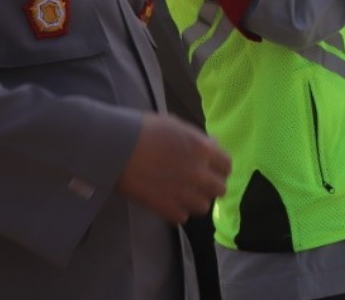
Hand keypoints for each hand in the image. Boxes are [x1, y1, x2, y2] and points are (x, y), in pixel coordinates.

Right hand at [117, 113, 231, 222]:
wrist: (117, 148)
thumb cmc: (145, 130)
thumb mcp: (177, 126)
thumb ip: (198, 140)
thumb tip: (211, 147)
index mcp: (203, 150)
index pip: (227, 166)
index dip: (219, 167)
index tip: (212, 168)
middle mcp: (199, 174)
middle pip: (220, 189)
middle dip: (210, 185)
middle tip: (197, 182)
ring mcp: (185, 193)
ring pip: (203, 206)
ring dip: (195, 200)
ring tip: (181, 193)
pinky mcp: (167, 209)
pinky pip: (182, 217)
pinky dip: (176, 210)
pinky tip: (167, 200)